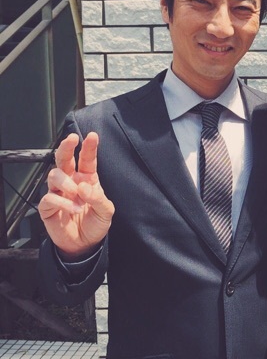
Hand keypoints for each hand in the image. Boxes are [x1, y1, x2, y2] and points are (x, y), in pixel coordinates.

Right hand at [38, 132, 114, 259]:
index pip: (87, 159)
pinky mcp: (48, 207)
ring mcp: (58, 193)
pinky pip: (49, 197)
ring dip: (66, 182)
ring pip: (54, 174)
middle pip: (64, 159)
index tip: (92, 135)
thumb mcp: (106, 212)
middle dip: (66, 147)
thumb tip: (84, 187)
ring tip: (77, 195)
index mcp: (87, 179)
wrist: (85, 245)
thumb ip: (98, 198)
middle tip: (71, 139)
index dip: (89, 147)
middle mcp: (71, 182)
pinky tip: (73, 209)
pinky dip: (62, 202)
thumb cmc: (96, 223)